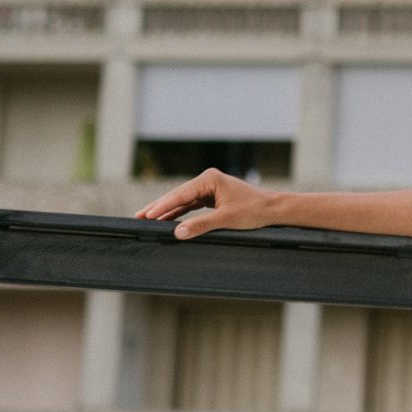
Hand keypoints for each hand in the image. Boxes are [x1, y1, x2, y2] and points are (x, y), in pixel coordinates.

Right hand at [132, 167, 278, 239]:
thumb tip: (177, 232)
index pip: (180, 195)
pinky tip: (166, 221)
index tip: (145, 215)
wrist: (273, 209)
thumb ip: (201, 225)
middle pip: (178, 196)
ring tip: (147, 219)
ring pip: (183, 201)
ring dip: (167, 211)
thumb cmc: (254, 211)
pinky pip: (191, 205)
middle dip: (159, 207)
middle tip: (138, 217)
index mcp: (209, 179)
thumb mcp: (226, 219)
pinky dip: (180, 213)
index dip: (161, 206)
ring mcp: (209, 188)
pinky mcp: (212, 197)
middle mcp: (208, 180)